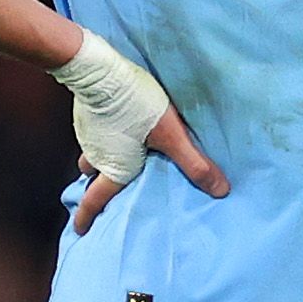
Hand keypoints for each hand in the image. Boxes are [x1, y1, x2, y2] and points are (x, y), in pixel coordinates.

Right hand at [52, 31, 228, 230]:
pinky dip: (101, 139)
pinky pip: (93, 135)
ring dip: (97, 162)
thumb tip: (220, 191)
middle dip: (93, 189)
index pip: (96, 200)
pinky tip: (113, 130)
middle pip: (91, 179)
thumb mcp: (172, 136)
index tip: (81, 231)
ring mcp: (89, 134)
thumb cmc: (136, 106)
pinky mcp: (89, 115)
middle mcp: (96, 155)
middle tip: (96, 193)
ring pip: (90, 155)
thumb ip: (195, 164)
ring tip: (108, 160)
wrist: (101, 70)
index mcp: (114, 168)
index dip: (87, 218)